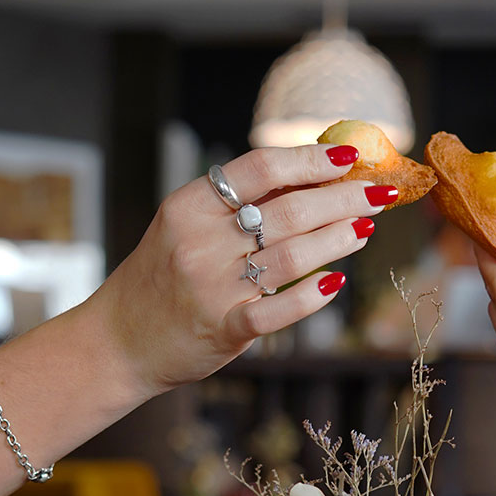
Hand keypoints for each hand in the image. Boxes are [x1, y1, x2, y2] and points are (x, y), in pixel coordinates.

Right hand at [89, 144, 393, 396]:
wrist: (119, 339)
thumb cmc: (164, 275)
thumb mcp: (187, 225)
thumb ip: (240, 201)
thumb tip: (312, 172)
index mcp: (190, 205)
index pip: (260, 169)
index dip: (310, 159)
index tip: (348, 157)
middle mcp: (199, 242)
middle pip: (288, 210)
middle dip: (342, 199)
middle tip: (376, 193)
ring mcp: (212, 288)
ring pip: (292, 255)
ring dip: (338, 239)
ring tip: (365, 229)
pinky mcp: (223, 329)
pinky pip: (279, 309)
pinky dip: (313, 295)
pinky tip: (338, 281)